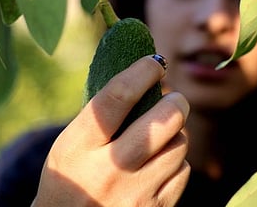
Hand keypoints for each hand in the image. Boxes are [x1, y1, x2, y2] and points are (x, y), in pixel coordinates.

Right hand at [32, 56, 189, 205]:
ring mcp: (134, 195)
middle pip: (164, 120)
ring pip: (179, 144)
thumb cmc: (74, 176)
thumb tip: (147, 73)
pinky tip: (157, 168)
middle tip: (174, 99)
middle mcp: (107, 172)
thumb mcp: (73, 144)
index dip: (141, 72)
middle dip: (176, 102)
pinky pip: (183, 171)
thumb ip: (104, 114)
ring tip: (158, 140)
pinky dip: (175, 163)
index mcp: (78, 147)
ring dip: (174, 135)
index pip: (117, 97)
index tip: (155, 63)